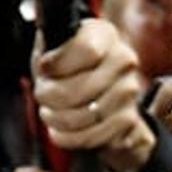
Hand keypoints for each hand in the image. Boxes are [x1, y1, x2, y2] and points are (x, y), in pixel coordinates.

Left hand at [33, 18, 153, 171]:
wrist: (96, 93)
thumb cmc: (67, 67)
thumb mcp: (52, 49)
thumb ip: (48, 50)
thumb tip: (46, 64)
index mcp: (104, 34)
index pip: (87, 50)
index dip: (58, 64)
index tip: (44, 69)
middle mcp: (124, 60)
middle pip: (80, 88)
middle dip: (50, 97)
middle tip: (42, 95)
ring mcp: (129, 91)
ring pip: (84, 116)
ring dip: (57, 119)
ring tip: (50, 113)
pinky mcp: (129, 119)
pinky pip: (92, 135)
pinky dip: (69, 137)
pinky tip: (60, 130)